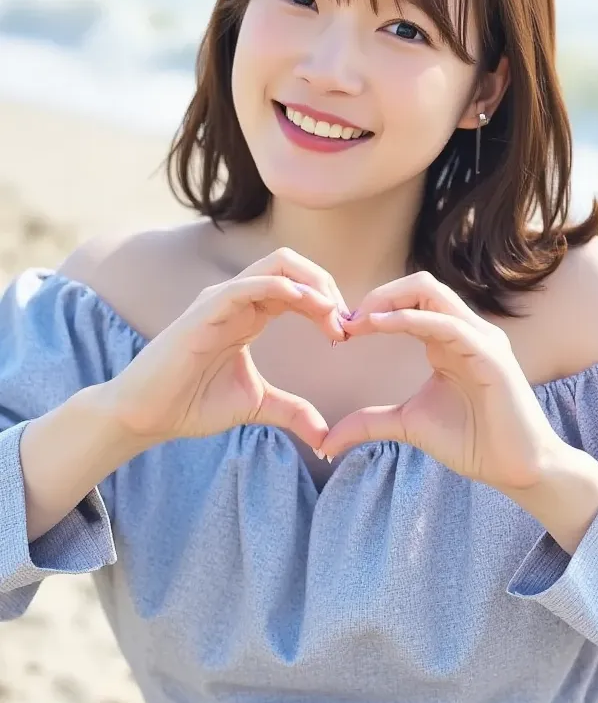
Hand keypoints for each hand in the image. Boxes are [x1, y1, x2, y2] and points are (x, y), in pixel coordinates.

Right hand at [100, 249, 349, 452]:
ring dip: (313, 284)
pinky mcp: (204, 310)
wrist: (146, 416)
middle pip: (293, 265)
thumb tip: (326, 437)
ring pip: (276, 265)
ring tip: (333, 314)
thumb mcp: (256, 405)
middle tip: (345, 321)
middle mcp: (237, 298)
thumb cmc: (192, 403)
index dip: (329, 304)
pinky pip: (248, 285)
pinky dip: (282, 288)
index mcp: (250, 313)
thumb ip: (292, 412)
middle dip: (327, 285)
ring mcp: (220, 299)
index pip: (298, 287)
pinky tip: (308, 305)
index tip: (346, 334)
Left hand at [322, 271, 564, 491]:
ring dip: (389, 300)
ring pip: (433, 292)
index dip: (373, 308)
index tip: (340, 330)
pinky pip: (447, 324)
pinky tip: (380, 326)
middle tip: (346, 319)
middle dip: (379, 294)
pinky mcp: (491, 355)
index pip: (410, 301)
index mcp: (448, 339)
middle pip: (420, 286)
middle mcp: (466, 330)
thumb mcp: (408, 425)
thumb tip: (326, 441)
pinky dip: (410, 320)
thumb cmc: (473, 442)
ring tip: (356, 319)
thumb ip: (370, 422)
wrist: (519, 468)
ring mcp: (480, 338)